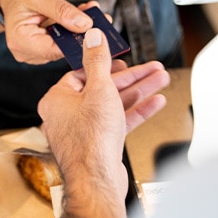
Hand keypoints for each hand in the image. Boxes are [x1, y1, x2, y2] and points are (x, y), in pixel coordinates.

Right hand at [0, 0, 94, 63]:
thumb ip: (63, 10)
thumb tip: (84, 25)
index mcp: (20, 40)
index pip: (55, 49)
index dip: (76, 39)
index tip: (95, 27)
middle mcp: (25, 51)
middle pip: (60, 49)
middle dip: (79, 33)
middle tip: (97, 16)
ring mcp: (33, 53)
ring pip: (63, 46)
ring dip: (77, 30)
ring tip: (87, 12)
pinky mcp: (41, 51)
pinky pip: (61, 44)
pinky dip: (70, 31)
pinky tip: (77, 18)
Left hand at [38, 28, 169, 217]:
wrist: (97, 180)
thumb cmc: (90, 140)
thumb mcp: (99, 89)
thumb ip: (98, 61)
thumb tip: (93, 37)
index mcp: (57, 99)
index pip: (83, 73)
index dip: (106, 64)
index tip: (122, 57)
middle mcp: (67, 115)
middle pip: (103, 88)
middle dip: (132, 78)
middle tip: (152, 68)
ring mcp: (84, 131)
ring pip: (114, 104)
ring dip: (139, 92)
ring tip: (160, 80)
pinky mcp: (100, 143)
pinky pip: (119, 122)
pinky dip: (137, 111)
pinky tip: (155, 103)